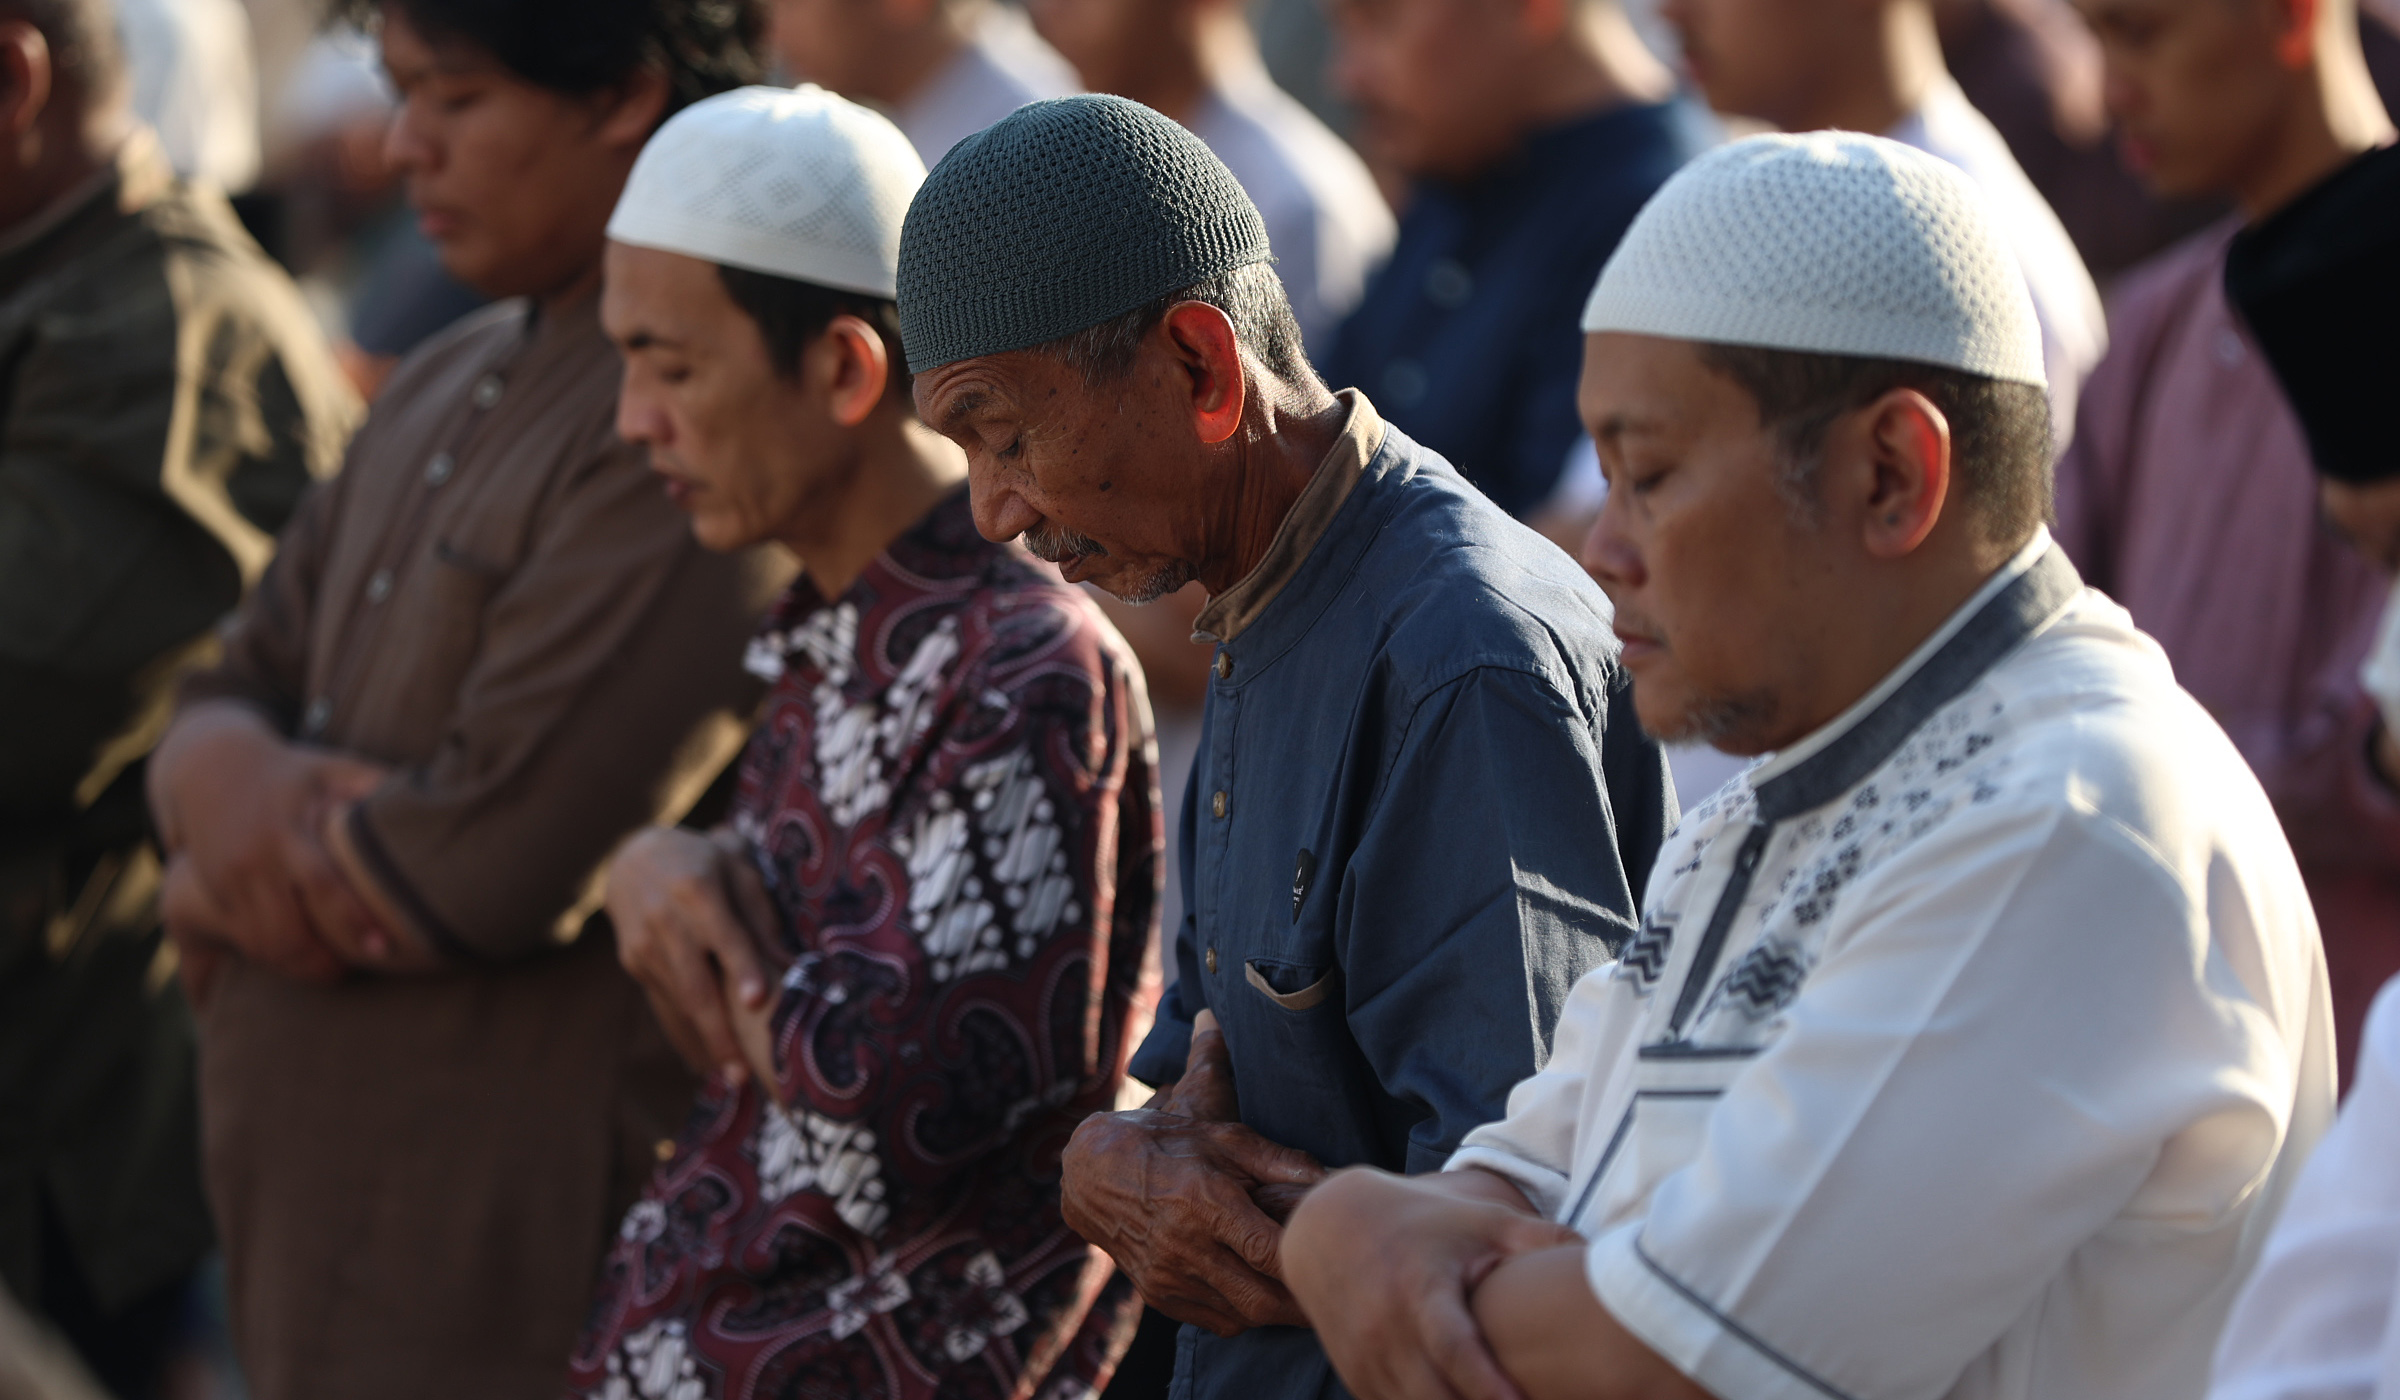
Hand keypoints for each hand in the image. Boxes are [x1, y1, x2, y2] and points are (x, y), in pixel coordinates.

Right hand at [151, 703, 390, 982]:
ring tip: (330, 971)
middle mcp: (253, 858)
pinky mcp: (214, 892)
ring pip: (261, 943)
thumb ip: (373, 786)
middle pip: (285, 931)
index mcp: (287, 829)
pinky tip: (298, 957)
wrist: (210, 765)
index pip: (321, 885)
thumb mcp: (332, 768)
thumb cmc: (292, 771)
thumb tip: (428, 802)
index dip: (352, 921)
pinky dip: (270, 955)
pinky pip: (242, 937)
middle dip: (320, 963)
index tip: (381, 948)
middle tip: (353, 973)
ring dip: (295, 967)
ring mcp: (228, 879)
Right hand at [607, 825, 780, 1084]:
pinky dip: (684, 1035)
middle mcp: (665, 921)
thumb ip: (763, 919)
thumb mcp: (738, 872)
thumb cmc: (705, 862)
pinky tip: (705, 1062)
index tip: (757, 1001)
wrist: (631, 857)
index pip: (724, 936)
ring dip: (704, 1043)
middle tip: (744, 1073)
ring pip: (677, 1003)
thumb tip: (794, 969)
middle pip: (694, 984)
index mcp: (698, 890)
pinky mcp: (634, 964)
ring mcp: (643, 946)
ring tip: (735, 1078)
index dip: (741, 968)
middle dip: (719, 1032)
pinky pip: (663, 1006)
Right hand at [1061, 1011, 1327, 1335]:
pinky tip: (1264, 1295)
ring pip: (1242, 1316)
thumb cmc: (1170, 1146)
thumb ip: (1281, 1161)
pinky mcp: (1159, 1296)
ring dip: (1278, 1312)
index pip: (1269, 1250)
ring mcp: (1168, 1276)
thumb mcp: (1225, 1138)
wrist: (1093, 1174)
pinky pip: (1217, 1321)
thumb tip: (1333, 1177)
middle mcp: (1184, 1245)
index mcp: (1204, 1201)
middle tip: (1337, 1295)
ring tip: (1307, 1297)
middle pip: (1261, 1299)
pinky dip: (1247, 1315)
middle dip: (1303, 1304)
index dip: (1308, 1263)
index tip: (1340, 1263)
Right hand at [1283, 1167, 1579, 1399]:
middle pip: (1433, 1396)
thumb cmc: (1424, 1223)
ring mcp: (1364, 1357)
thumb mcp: (1481, 1221)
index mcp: (1419, 1288)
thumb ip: (1540, 1239)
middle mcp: (1384, 1328)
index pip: (1454, 1347)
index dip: (1487, 1384)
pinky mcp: (1356, 1377)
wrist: (1330, 1227)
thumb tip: (1607, 1253)